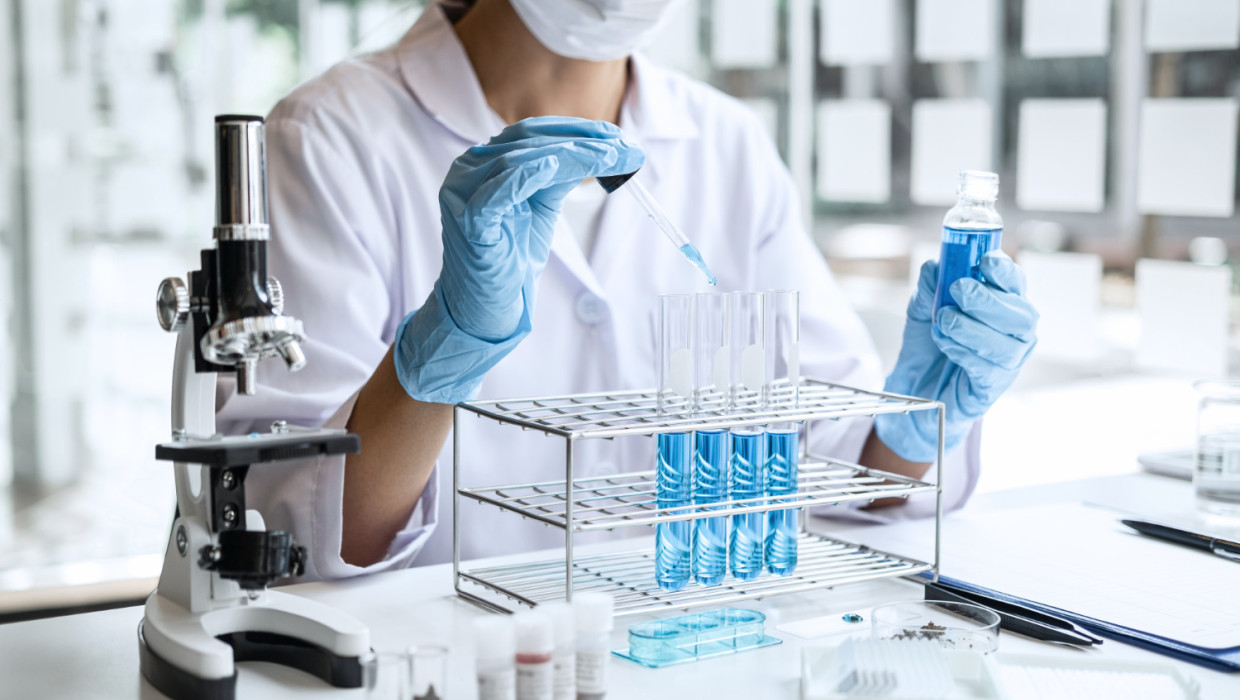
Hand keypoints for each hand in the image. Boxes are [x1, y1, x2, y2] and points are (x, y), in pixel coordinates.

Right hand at [393, 117, 644, 403]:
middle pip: (529, 141)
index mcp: (484, 162)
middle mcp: (468, 170)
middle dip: (583, 141)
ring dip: (572, 155)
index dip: (576, 129)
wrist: (487, 308)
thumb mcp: (542, 206)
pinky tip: (558, 165)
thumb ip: (560, 174)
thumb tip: (603, 148)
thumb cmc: (511, 258)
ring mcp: (463, 192)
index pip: (532, 132)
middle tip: (625, 148)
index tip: (617, 136)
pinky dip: (530, 174)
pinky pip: (501, 188)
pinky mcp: (468, 219)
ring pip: (521, 160)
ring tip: (611, 158)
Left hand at [874, 251, 1037, 461]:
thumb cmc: (928, 342)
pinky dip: (965, 353)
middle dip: (989, 300)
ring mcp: (1008, 361)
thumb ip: (930, 286)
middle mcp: (1014, 332)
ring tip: (944, 321)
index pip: (1017, 283)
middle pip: (1022, 315)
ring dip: (973, 328)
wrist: (913, 384)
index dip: (1005, 271)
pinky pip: (989, 370)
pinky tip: (945, 343)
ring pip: (1009, 345)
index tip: (985, 261)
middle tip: (959, 289)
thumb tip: (934, 266)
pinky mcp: (993, 386)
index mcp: (1004, 304)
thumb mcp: (922, 308)